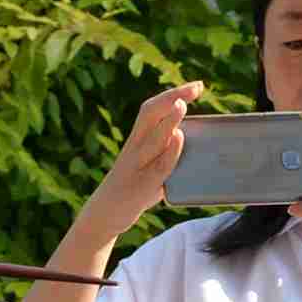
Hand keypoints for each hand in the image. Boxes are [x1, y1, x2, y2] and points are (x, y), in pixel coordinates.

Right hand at [84, 80, 207, 231]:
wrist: (104, 214)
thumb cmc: (133, 189)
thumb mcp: (150, 167)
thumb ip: (168, 154)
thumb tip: (196, 147)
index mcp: (137, 139)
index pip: (153, 109)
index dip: (173, 94)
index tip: (197, 86)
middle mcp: (134, 147)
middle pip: (150, 113)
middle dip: (173, 96)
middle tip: (197, 87)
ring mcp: (136, 166)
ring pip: (153, 137)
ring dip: (169, 120)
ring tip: (182, 104)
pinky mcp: (141, 186)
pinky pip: (158, 166)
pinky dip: (170, 151)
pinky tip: (179, 138)